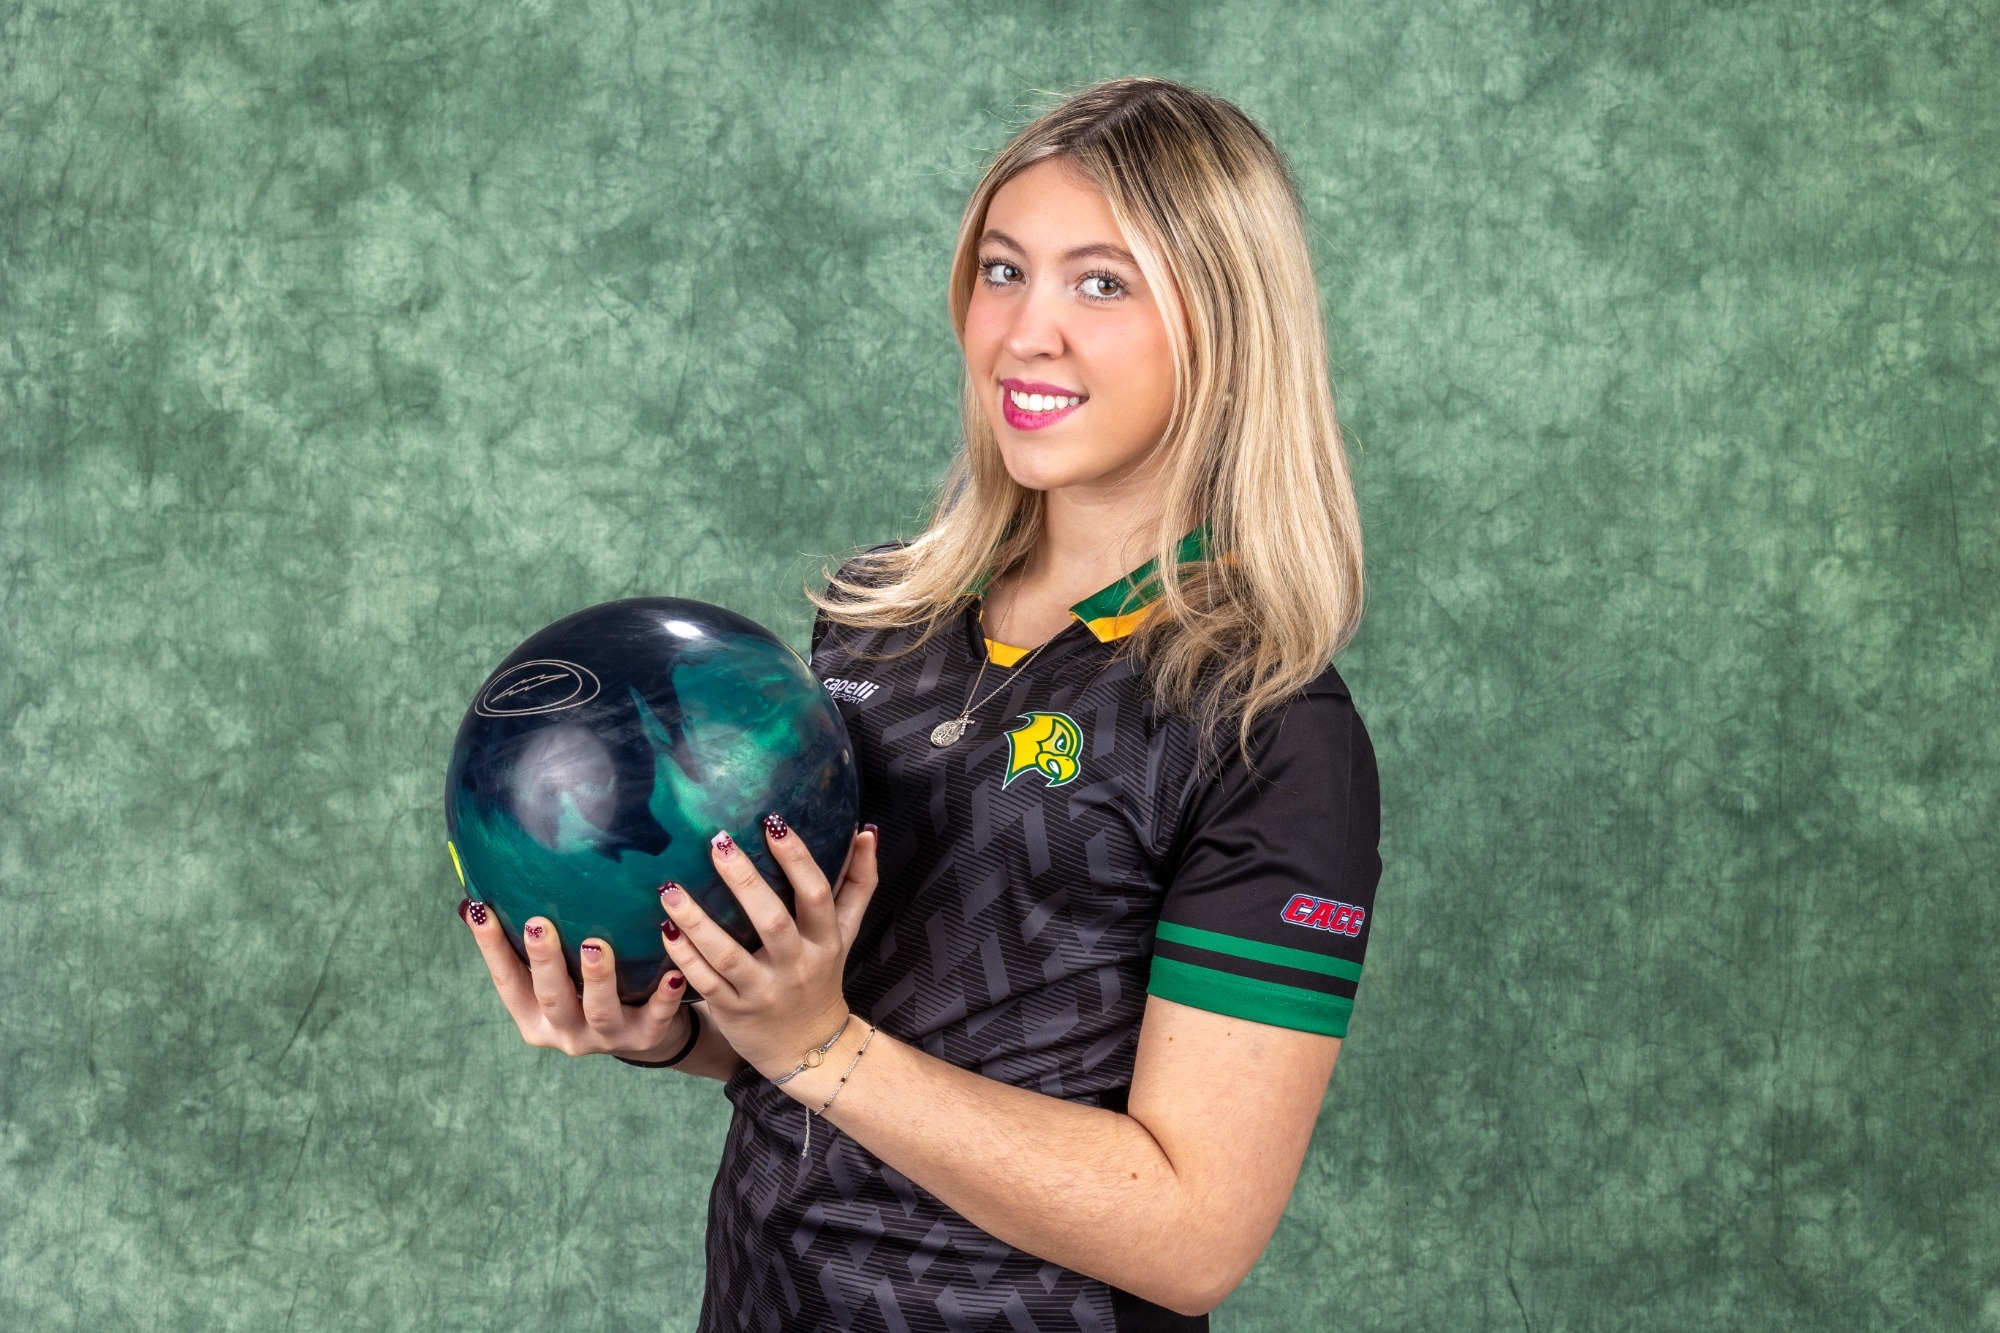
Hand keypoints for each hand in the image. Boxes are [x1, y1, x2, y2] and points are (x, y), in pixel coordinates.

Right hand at [458, 898, 692, 1061]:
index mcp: (535, 1016)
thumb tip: (482, 898)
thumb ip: (530, 947)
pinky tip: (672, 974)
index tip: (481, 910)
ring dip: (598, 978)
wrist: (643, 1035)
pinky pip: (656, 1017)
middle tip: (538, 925)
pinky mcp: (646, 1036)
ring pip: (600, 1011)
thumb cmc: (588, 990)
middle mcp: (565, 1032)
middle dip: (544, 962)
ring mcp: (606, 1038)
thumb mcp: (557, 977)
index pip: (507, 981)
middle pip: (552, 998)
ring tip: (595, 945)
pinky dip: (664, 997)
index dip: (491, 948)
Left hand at [658, 815, 880, 1080]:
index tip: (773, 823)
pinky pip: (705, 983)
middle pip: (772, 921)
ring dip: (697, 921)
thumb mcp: (846, 932)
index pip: (816, 894)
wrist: (810, 1049)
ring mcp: (763, 991)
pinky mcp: (733, 1011)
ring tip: (670, 888)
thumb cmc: (823, 975)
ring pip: (728, 955)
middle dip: (744, 881)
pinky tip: (663, 929)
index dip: (797, 859)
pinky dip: (684, 958)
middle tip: (716, 842)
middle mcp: (796, 966)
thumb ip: (858, 882)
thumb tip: (866, 831)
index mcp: (825, 940)